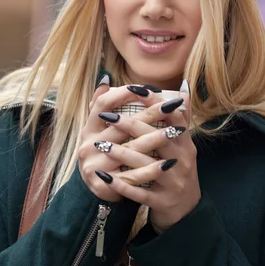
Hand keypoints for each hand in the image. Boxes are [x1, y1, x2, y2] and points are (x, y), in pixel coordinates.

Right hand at [78, 80, 164, 201]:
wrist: (97, 189)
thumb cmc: (104, 152)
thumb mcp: (101, 129)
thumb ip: (104, 104)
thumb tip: (106, 76)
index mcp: (89, 128)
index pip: (102, 103)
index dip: (122, 93)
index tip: (146, 88)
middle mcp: (89, 145)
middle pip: (121, 125)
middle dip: (149, 114)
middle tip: (170, 105)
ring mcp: (96, 165)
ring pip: (129, 150)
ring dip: (154, 139)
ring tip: (175, 132)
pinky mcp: (106, 185)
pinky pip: (132, 176)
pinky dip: (150, 170)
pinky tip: (167, 163)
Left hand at [95, 85, 200, 230]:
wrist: (186, 211)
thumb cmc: (179, 170)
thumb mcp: (184, 145)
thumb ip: (181, 117)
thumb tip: (182, 86)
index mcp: (186, 144)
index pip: (174, 117)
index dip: (156, 101)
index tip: (136, 88)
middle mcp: (182, 161)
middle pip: (158, 138)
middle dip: (131, 125)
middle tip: (107, 116)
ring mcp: (172, 182)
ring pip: (146, 166)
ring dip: (121, 154)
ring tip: (101, 144)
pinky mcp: (162, 201)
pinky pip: (140, 193)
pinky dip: (121, 185)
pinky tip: (105, 177)